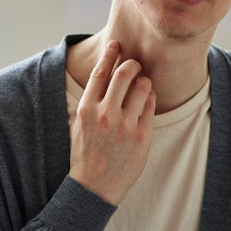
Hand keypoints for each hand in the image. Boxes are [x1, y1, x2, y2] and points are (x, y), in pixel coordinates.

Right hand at [69, 40, 155, 205]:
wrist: (94, 186)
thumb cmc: (86, 154)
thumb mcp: (79, 124)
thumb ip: (91, 101)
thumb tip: (105, 76)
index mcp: (86, 109)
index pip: (100, 72)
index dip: (109, 54)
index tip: (116, 44)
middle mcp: (105, 114)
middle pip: (124, 73)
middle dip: (132, 63)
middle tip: (135, 64)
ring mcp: (125, 125)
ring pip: (142, 85)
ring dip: (143, 79)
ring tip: (142, 84)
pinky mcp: (142, 136)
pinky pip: (151, 105)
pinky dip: (150, 96)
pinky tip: (146, 99)